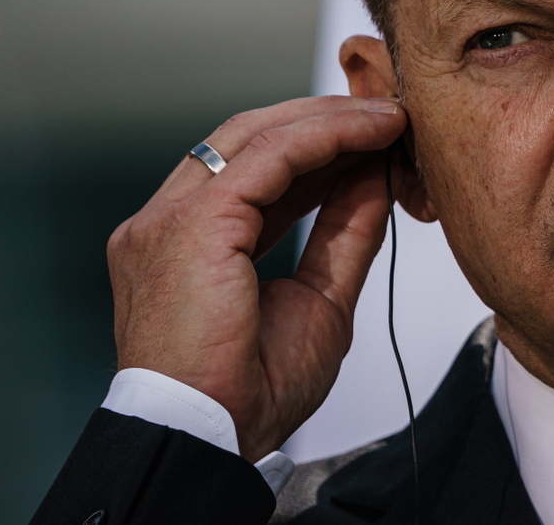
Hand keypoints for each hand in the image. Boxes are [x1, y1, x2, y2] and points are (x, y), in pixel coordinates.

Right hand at [107, 95, 407, 459]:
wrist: (212, 439)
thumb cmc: (249, 391)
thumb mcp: (320, 297)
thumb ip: (343, 232)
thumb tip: (374, 175)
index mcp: (181, 243)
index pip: (249, 170)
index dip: (313, 148)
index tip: (372, 138)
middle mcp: (163, 222)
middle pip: (245, 139)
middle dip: (321, 120)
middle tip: (386, 114)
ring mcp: (168, 218)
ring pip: (255, 136)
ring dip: (329, 121)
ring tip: (389, 117)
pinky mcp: (191, 223)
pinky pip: (269, 156)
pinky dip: (325, 138)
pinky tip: (371, 133)